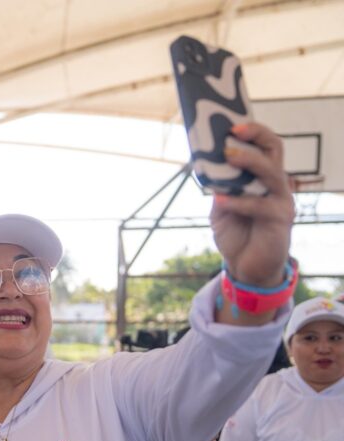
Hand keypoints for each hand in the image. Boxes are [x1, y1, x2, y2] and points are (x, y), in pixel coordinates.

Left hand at [210, 122, 294, 287]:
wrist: (246, 267)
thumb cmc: (236, 234)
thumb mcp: (220, 209)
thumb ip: (219, 189)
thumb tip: (208, 167)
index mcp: (262, 178)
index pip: (265, 146)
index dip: (252, 131)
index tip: (230, 123)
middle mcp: (276, 184)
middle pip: (274, 150)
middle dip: (255, 136)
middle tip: (231, 133)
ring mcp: (281, 201)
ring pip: (271, 173)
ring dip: (249, 161)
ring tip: (227, 155)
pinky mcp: (280, 220)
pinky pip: (260, 206)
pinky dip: (239, 202)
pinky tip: (220, 200)